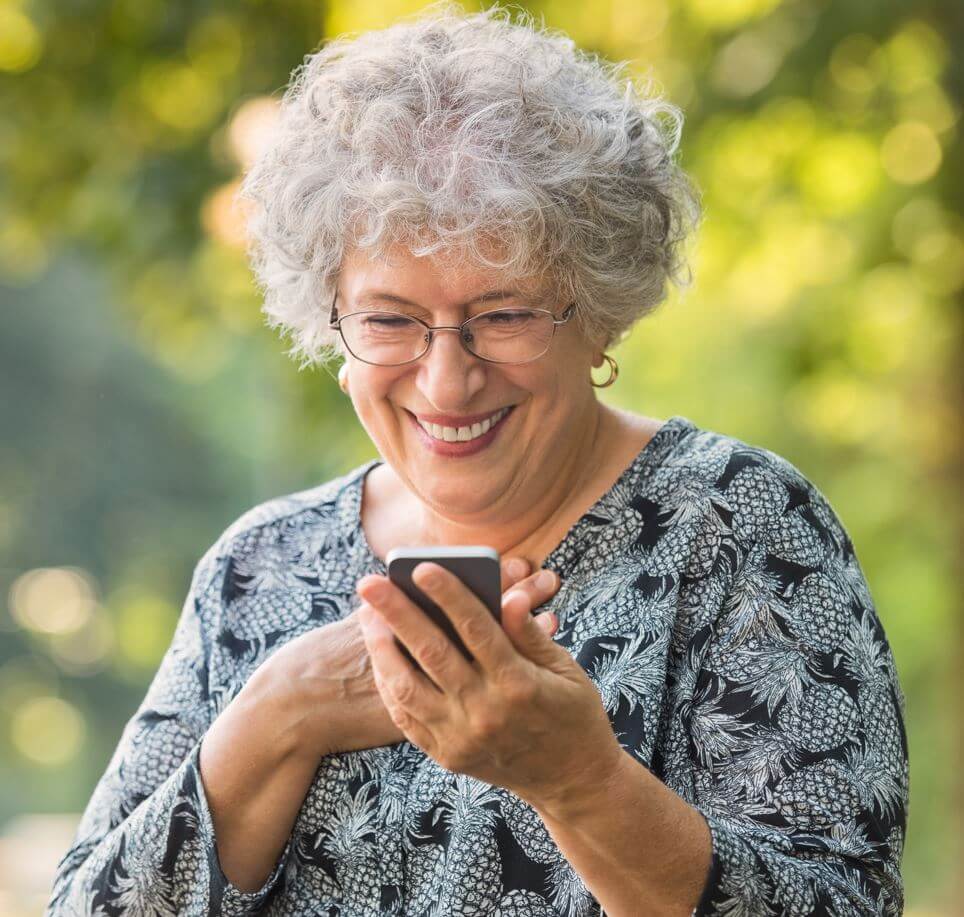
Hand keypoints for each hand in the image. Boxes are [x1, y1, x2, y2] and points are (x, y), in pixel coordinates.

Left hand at [260, 557, 561, 759]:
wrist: (571, 781)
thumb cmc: (571, 712)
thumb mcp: (565, 669)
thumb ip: (530, 633)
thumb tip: (507, 596)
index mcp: (519, 684)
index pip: (477, 629)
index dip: (449, 595)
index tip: (423, 567)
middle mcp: (485, 712)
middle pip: (432, 653)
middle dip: (396, 613)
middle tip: (369, 582)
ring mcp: (461, 738)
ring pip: (407, 686)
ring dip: (381, 647)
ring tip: (367, 614)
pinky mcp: (447, 755)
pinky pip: (405, 716)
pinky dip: (389, 683)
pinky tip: (380, 655)